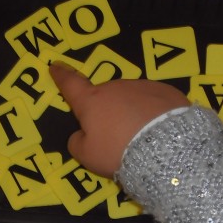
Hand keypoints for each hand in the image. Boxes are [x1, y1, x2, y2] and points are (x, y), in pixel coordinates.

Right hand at [49, 62, 187, 177]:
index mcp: (91, 101)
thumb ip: (78, 143)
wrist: (165, 147)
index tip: (56, 66)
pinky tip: (160, 131)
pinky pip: (154, 102)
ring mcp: (142, 86)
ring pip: (131, 99)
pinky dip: (153, 113)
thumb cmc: (118, 151)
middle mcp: (115, 88)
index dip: (62, 76)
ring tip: (142, 137)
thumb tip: (80, 135)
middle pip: (106, 97)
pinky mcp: (166, 91)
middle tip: (117, 137)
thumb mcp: (87, 156)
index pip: (71, 84)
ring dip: (132, 112)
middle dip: (108, 112)